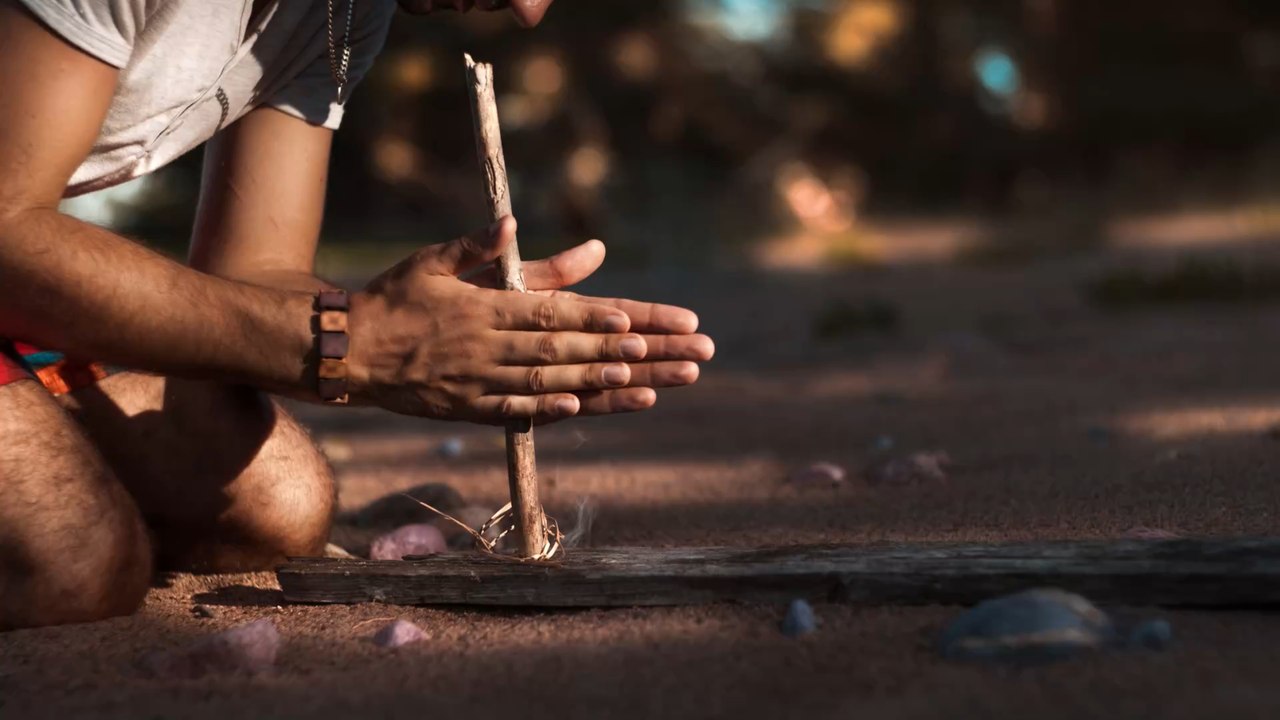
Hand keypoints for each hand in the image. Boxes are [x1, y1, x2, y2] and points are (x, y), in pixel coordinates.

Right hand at [347, 217, 712, 423]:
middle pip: (572, 349)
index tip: (644, 322)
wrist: (345, 351)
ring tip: (661, 382)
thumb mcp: (435, 262)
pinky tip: (592, 404)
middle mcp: (490, 346)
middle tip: (683, 353)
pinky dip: (554, 409)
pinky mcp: (471, 409)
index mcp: (486, 307)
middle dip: (634, 352)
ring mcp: (482, 382)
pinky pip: (520, 410)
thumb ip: (481, 248)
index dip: (601, 318)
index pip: (555, 312)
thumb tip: (514, 221)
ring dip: (610, 384)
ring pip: (556, 382)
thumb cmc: (394, 298)